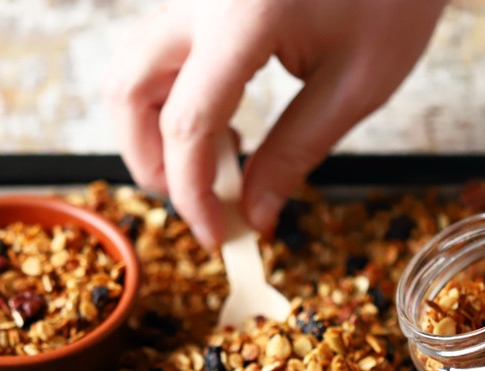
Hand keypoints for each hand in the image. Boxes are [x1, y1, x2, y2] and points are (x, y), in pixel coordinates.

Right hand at [104, 0, 444, 247]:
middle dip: (151, 160)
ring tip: (217, 157)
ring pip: (131, 68)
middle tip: (198, 200)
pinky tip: (221, 116)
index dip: (191, 192)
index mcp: (243, 16)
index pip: (187, 123)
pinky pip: (157, 50)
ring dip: (153, 128)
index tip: (213, 234)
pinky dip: (171, 96)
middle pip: (128, 91)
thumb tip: (253, 215)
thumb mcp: (356, 84)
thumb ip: (295, 154)